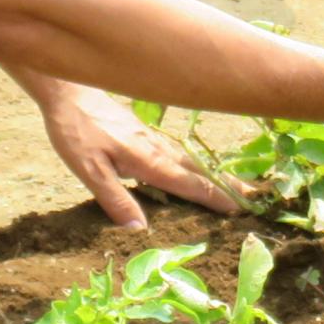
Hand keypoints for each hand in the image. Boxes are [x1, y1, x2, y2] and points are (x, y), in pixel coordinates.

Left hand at [26, 78, 240, 229]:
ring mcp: (155, 140)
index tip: (237, 213)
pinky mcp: (148, 135)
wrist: (70, 92)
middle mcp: (159, 150)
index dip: (214, 199)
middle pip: (200, 172)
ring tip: (239, 188)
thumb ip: (115, 199)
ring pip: (193, 162)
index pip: (190, 184)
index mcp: (150, 161)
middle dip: (227, 187)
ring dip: (218, 176)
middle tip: (253, 201)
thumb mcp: (89, 170)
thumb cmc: (77, 131)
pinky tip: (200, 170)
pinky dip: (198, 166)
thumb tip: (140, 231)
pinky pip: (182, 154)